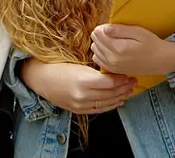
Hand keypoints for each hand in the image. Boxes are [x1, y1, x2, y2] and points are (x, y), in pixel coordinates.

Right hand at [20, 60, 135, 114]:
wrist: (41, 79)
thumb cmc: (58, 66)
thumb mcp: (78, 64)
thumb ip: (95, 69)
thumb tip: (113, 69)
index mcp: (83, 80)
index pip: (109, 82)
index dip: (121, 79)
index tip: (128, 73)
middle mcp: (83, 95)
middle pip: (110, 93)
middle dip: (124, 87)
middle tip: (133, 81)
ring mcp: (80, 104)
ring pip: (106, 102)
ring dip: (120, 97)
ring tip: (129, 91)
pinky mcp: (78, 109)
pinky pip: (98, 109)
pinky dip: (110, 106)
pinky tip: (118, 101)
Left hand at [90, 24, 174, 76]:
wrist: (160, 60)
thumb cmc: (151, 44)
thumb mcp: (139, 32)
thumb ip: (120, 30)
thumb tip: (105, 28)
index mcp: (119, 48)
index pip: (98, 33)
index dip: (103, 26)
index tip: (112, 26)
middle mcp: (113, 59)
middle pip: (95, 41)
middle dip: (100, 34)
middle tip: (113, 32)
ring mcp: (112, 66)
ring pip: (95, 50)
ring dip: (100, 43)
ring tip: (112, 39)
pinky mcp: (114, 70)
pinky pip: (98, 59)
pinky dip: (101, 52)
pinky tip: (110, 49)